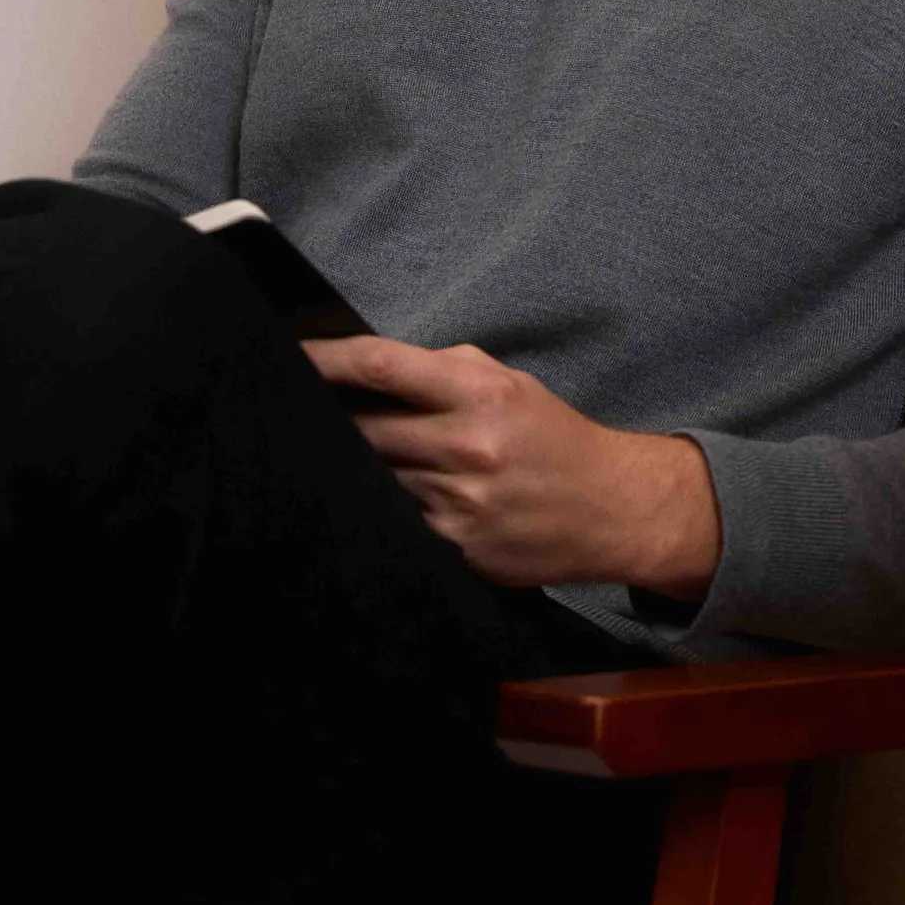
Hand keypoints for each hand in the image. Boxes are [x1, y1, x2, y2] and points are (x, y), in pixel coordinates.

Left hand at [303, 336, 721, 597]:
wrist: (613, 509)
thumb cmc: (552, 438)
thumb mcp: (509, 384)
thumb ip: (443, 371)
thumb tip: (367, 369)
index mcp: (480, 392)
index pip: (381, 366)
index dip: (325, 360)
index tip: (290, 356)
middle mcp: (468, 446)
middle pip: (363, 429)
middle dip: (328, 422)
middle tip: (300, 414)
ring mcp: (461, 503)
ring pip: (374, 479)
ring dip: (355, 470)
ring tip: (352, 460)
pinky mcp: (459, 548)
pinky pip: (398, 523)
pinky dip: (385, 510)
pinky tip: (389, 502)